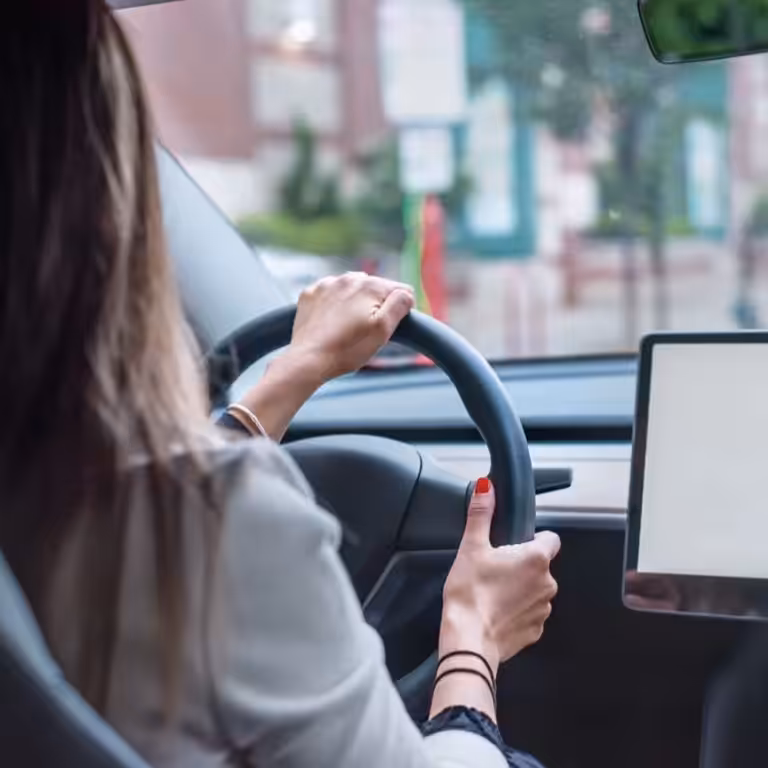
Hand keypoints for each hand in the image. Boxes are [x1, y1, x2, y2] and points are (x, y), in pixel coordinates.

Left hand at [288, 272, 414, 383]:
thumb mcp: (383, 330)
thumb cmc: (347, 349)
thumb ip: (399, 305)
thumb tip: (406, 293)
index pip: (400, 290)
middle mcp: (348, 278)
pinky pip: (331, 293)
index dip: (400, 309)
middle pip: (375, 288)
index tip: (391, 327)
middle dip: (376, 305)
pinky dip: (335, 304)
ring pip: (352, 289)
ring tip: (349, 328)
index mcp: (370, 285)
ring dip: (355, 303)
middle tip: (367, 330)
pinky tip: (332, 322)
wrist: (308, 360)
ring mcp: (327, 285)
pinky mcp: (310, 294)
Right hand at [439, 479, 560, 672]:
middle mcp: (547, 583)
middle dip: (521, 565)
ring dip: (520, 589)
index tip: (514, 544)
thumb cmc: (469, 594)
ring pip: (535, 590)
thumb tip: (485, 488)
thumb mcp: (471, 547)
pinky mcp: (535, 631)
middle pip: (540, 565)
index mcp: (536, 559)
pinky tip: (496, 611)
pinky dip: (517, 611)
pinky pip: (530, 614)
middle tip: (494, 569)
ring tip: (492, 592)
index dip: (533, 538)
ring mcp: (543, 609)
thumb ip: (481, 514)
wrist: (468, 640)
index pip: (550, 538)